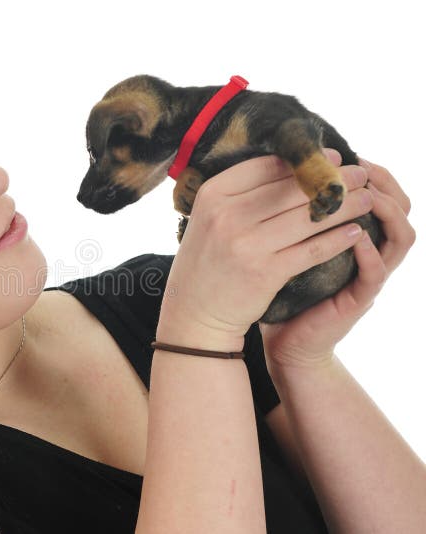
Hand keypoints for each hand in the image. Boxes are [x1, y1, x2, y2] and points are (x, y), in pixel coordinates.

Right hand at [158, 150, 375, 351]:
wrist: (195, 312)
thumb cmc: (208, 261)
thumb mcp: (210, 220)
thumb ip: (241, 194)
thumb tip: (292, 166)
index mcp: (212, 195)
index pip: (266, 167)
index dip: (304, 161)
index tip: (332, 158)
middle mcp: (227, 216)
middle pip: (291, 189)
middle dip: (332, 180)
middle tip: (360, 174)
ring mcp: (246, 244)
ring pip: (308, 217)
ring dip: (344, 206)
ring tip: (366, 199)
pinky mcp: (265, 272)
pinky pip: (311, 249)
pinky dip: (338, 240)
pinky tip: (355, 233)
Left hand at [259, 156, 415, 371]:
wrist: (281, 340)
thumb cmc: (278, 286)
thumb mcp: (283, 243)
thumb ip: (285, 213)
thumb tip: (266, 170)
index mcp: (350, 234)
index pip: (377, 192)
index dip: (366, 170)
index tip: (343, 151)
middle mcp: (367, 251)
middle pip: (399, 207)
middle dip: (383, 181)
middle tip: (361, 164)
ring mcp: (367, 276)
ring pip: (400, 236)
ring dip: (386, 211)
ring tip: (365, 194)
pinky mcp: (358, 300)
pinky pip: (376, 273)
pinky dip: (370, 253)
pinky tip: (355, 237)